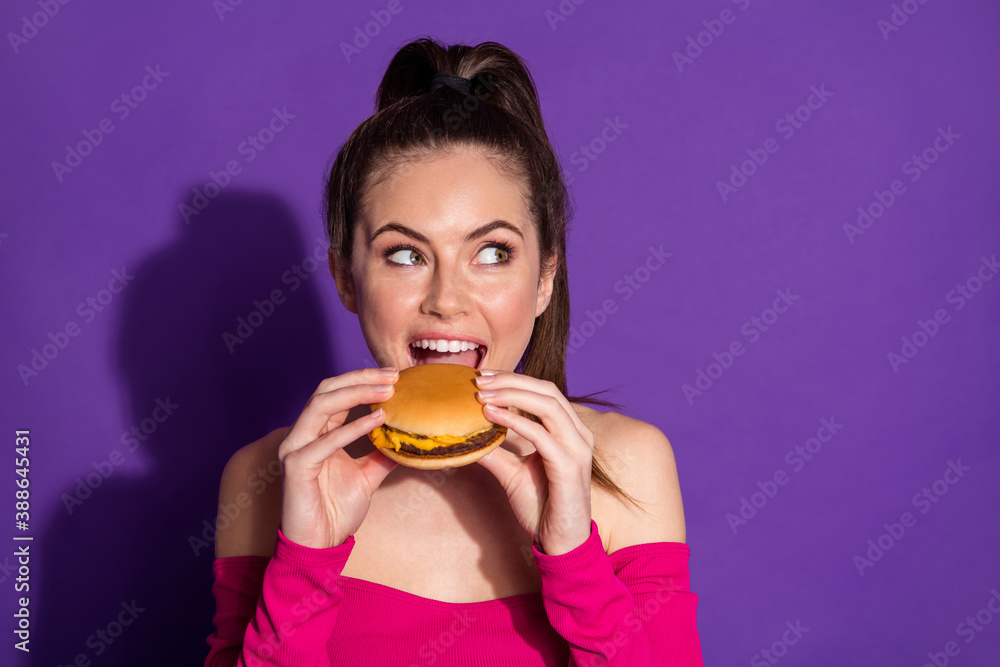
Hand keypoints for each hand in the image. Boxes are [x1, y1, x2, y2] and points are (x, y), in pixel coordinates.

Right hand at [277, 367, 399, 548]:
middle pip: (328, 390)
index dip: (364, 380)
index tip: (395, 375)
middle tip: (393, 375)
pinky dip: (353, 427)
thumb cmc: (336, 512)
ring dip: (357, 393)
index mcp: (316, 433)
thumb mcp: (368, 476)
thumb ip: (382, 454)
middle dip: (361, 378)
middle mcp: (302, 435)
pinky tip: (378, 419)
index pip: (337, 393)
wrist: (319, 546)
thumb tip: (407, 437)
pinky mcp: (296, 467)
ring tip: (387, 390)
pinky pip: (325, 440)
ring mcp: (295, 448)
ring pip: (322, 405)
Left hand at [473, 370, 594, 555]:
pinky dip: (515, 421)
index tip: (483, 378)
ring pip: (547, 405)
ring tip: (482, 396)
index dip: (514, 379)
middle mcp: (578, 434)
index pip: (543, 391)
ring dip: (512, 395)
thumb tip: (465, 437)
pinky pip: (541, 435)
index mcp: (569, 431)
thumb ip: (495, 452)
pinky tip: (492, 417)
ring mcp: (577, 449)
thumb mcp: (512, 474)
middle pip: (546, 390)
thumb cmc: (542, 507)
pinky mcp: (569, 467)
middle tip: (478, 381)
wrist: (560, 543)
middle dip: (510, 380)